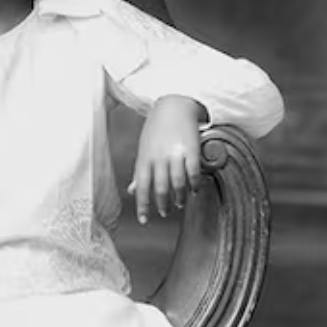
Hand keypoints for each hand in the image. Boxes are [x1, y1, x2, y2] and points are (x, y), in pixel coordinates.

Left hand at [129, 95, 203, 223]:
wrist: (173, 106)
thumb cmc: (156, 130)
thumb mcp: (144, 150)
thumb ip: (140, 171)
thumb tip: (132, 190)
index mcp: (145, 158)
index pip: (141, 187)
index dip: (142, 205)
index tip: (144, 221)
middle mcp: (158, 157)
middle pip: (159, 188)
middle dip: (162, 204)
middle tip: (165, 213)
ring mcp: (174, 153)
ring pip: (177, 182)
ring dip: (179, 196)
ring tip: (180, 202)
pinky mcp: (191, 149)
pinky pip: (193, 172)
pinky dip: (194, 184)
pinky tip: (195, 189)